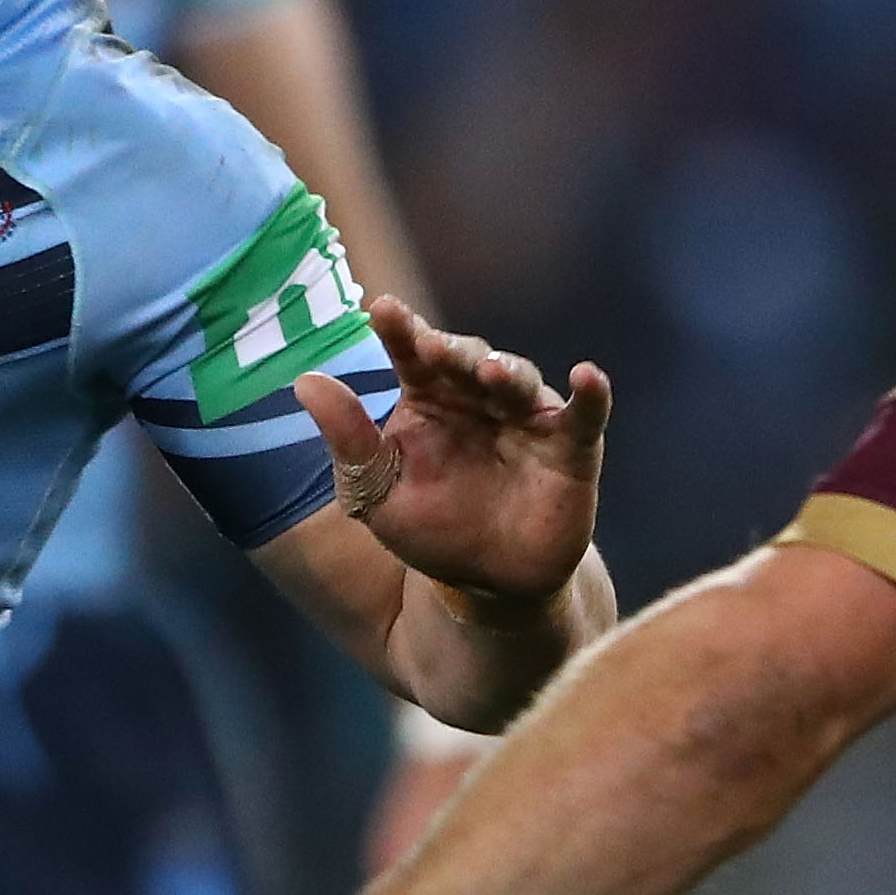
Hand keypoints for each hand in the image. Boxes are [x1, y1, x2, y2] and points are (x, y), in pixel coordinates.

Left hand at [293, 296, 610, 605]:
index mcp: (429, 399)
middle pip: (467, 359)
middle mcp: (479, 398)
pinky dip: (591, 395)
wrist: (488, 584)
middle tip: (433, 348)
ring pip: (520, 380)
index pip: (413, 354)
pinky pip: (584, 415)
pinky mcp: (571, 449)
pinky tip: (587, 376)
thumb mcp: (376, 492)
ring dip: (507, 372)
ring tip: (491, 374)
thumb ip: (348, 440)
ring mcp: (527, 419)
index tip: (382, 309)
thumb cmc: (430, 529)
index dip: (400, 330)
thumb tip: (304, 381)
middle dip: (453, 351)